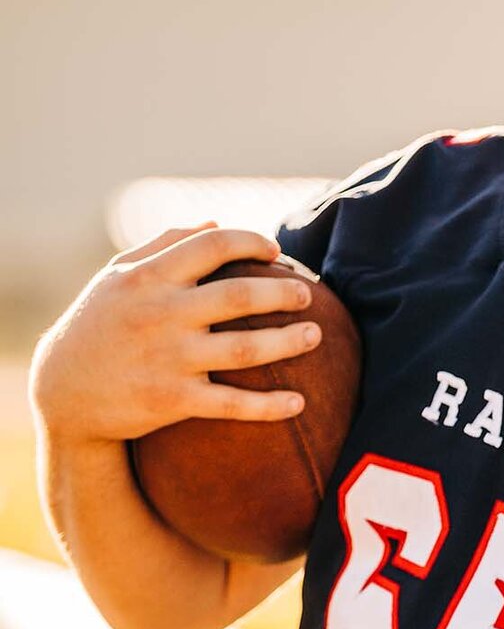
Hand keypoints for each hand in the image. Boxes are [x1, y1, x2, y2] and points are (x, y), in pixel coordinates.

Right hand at [28, 225, 321, 444]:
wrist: (62, 391)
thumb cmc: (98, 324)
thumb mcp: (117, 276)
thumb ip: (165, 245)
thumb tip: (217, 223)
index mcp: (149, 278)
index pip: (212, 245)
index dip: (251, 242)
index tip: (275, 252)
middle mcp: (161, 315)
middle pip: (238, 297)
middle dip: (282, 293)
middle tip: (308, 295)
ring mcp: (168, 359)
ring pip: (244, 350)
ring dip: (288, 342)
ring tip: (316, 335)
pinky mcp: (172, 401)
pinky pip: (231, 404)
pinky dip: (268, 405)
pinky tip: (299, 403)